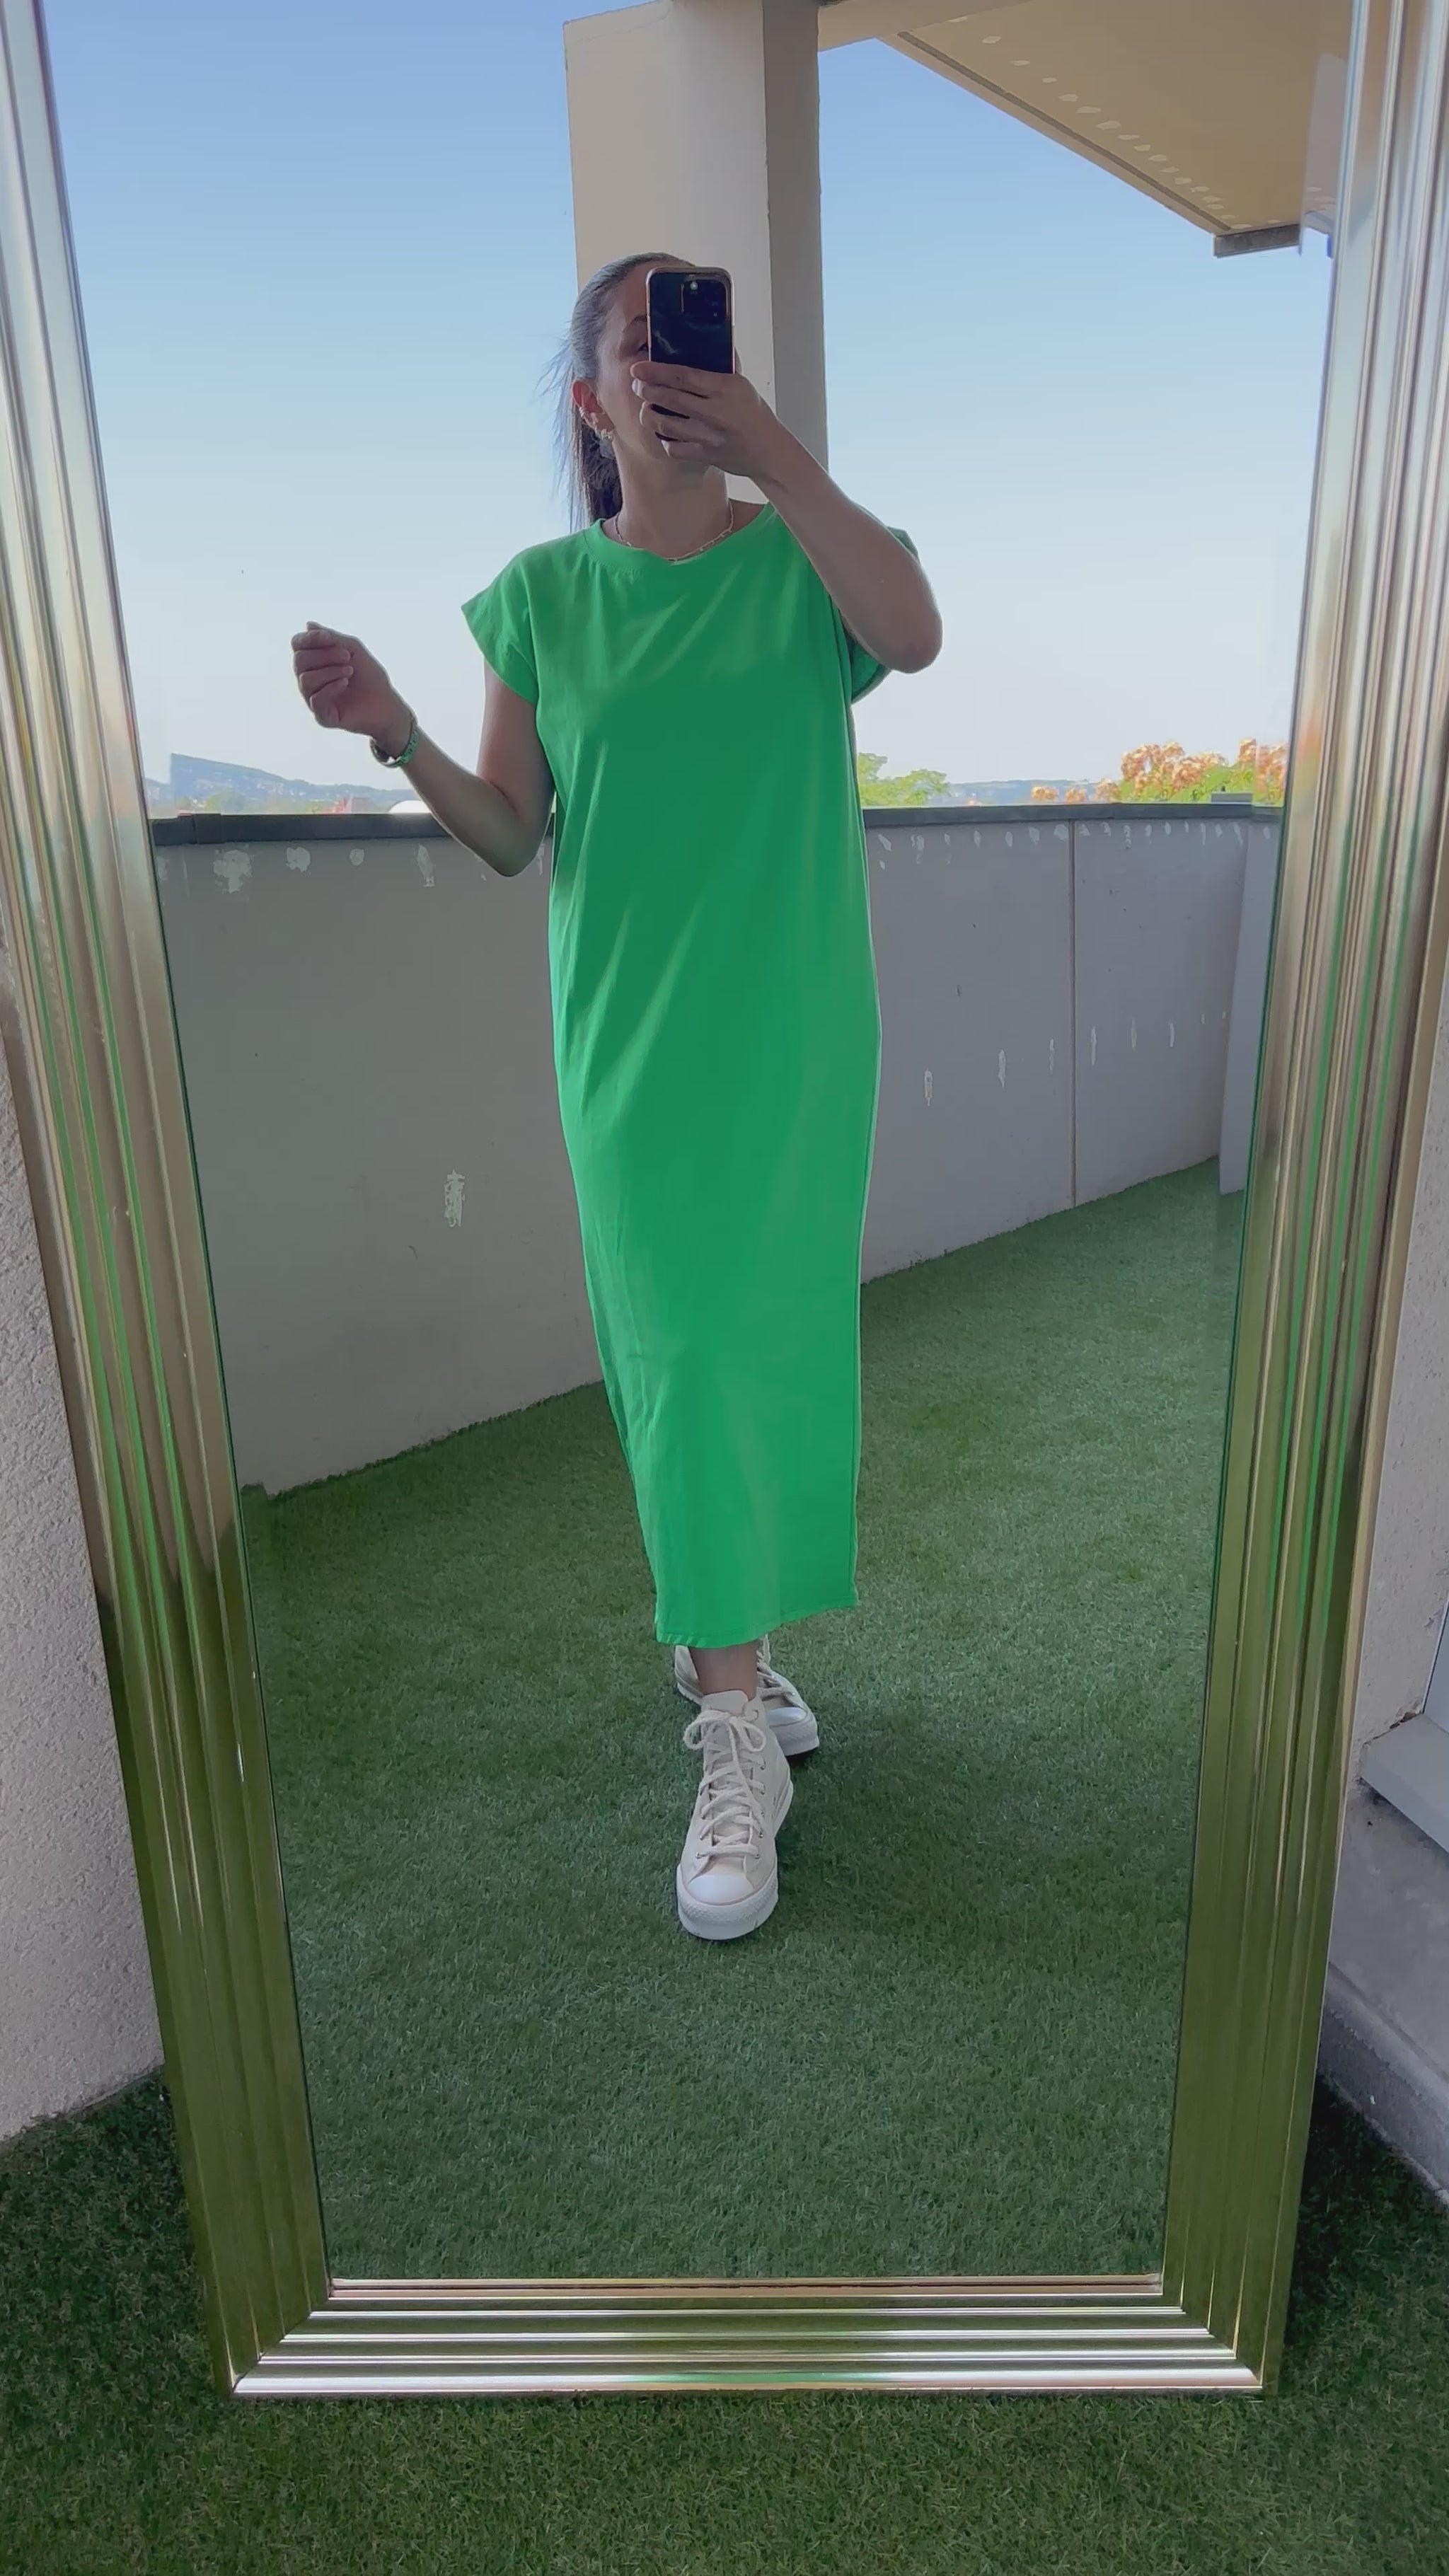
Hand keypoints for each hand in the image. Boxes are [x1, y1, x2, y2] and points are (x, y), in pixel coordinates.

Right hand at [291, 621, 407, 744]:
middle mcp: (309, 680)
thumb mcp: (352, 649)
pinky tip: (345, 683)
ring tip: (350, 672)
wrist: (386, 703)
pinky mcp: (323, 717)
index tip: (330, 638)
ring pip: (305, 679)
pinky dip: (331, 687)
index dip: (310, 638)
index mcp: (313, 662)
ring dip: (330, 671)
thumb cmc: (369, 675)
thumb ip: (331, 638)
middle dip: (325, 655)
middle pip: (300, 660)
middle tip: (348, 657)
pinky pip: (315, 700)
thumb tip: (308, 624)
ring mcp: (313, 699)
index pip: (297, 644)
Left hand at [628, 358, 793, 483]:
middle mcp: (715, 411)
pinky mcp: (706, 455)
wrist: (769, 450)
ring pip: (667, 425)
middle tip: (637, 385)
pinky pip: (674, 449)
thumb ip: (720, 367)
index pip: (683, 375)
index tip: (639, 368)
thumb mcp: (741, 384)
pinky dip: (665, 440)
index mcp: (724, 388)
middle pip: (671, 398)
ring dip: (650, 415)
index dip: (656, 371)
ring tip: (646, 408)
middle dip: (647, 390)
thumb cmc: (754, 413)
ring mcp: (709, 435)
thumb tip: (710, 339)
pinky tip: (663, 433)